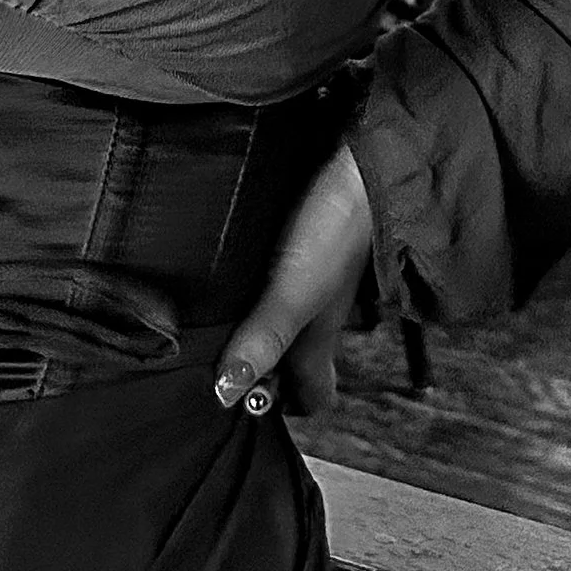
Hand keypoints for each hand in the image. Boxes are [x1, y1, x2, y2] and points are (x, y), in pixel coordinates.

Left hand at [214, 145, 373, 419]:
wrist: (362, 162)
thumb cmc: (335, 229)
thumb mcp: (293, 293)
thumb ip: (263, 339)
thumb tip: (226, 393)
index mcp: (318, 339)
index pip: (314, 396)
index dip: (286, 408)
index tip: (244, 404)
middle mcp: (316, 316)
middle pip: (296, 360)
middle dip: (261, 369)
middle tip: (214, 363)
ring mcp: (310, 280)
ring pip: (285, 321)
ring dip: (251, 327)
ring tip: (208, 322)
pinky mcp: (298, 245)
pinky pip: (276, 281)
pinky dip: (251, 289)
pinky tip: (227, 276)